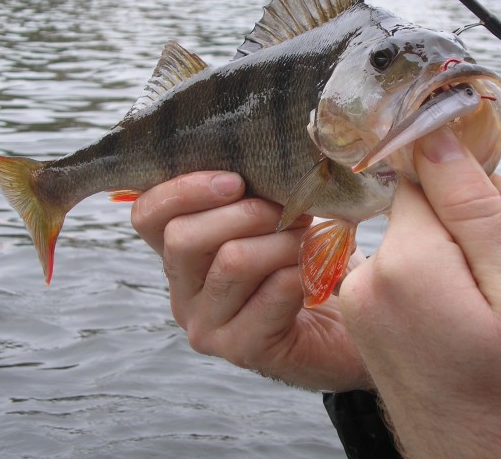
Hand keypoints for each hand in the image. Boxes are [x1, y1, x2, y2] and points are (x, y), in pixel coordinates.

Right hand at [131, 171, 368, 391]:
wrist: (353, 323)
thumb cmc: (309, 260)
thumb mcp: (274, 215)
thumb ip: (251, 191)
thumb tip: (259, 150)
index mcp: (180, 253)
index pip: (147, 215)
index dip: (183, 189)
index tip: (236, 179)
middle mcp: (183, 291)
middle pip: (184, 237)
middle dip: (247, 212)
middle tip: (293, 209)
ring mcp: (207, 326)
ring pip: (232, 262)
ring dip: (283, 240)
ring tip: (312, 238)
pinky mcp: (242, 349)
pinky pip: (271, 294)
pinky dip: (302, 272)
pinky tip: (318, 273)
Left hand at [338, 127, 500, 458]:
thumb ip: (471, 207)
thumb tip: (432, 136)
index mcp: (404, 265)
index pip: (425, 177)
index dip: (475, 191)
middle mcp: (367, 282)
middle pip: (420, 211)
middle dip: (474, 225)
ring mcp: (362, 308)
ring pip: (420, 244)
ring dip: (467, 258)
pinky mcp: (369, 328)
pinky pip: (409, 278)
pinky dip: (448, 284)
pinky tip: (483, 314)